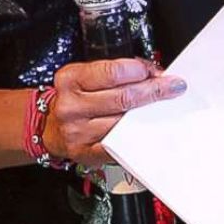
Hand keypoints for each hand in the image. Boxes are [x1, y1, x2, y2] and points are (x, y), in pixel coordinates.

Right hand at [42, 59, 185, 167]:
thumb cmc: (74, 98)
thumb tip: (151, 72)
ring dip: (148, 113)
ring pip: (123, 122)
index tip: (157, 71)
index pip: (112, 72)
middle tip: (173, 86)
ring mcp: (78, 132)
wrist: (50, 128)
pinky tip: (149, 129)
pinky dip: (137, 136)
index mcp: (70, 79)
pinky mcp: (86, 153)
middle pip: (122, 97)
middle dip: (153, 90)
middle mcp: (71, 105)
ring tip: (163, 105)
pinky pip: (119, 145)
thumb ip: (114, 72)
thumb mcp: (85, 75)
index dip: (140, 70)